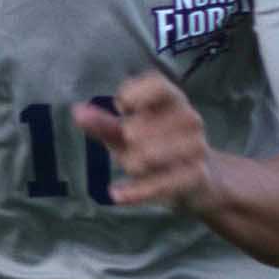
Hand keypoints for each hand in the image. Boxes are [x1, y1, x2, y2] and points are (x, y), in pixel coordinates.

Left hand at [85, 69, 218, 218]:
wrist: (202, 180)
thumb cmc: (160, 148)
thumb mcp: (129, 133)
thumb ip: (104, 123)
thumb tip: (76, 111)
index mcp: (174, 100)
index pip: (156, 84)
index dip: (132, 94)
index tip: (122, 109)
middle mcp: (189, 119)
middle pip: (139, 127)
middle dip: (126, 141)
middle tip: (131, 145)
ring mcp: (196, 148)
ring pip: (147, 156)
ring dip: (131, 164)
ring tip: (135, 166)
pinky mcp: (195, 176)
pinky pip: (157, 184)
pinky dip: (133, 192)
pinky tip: (116, 194)